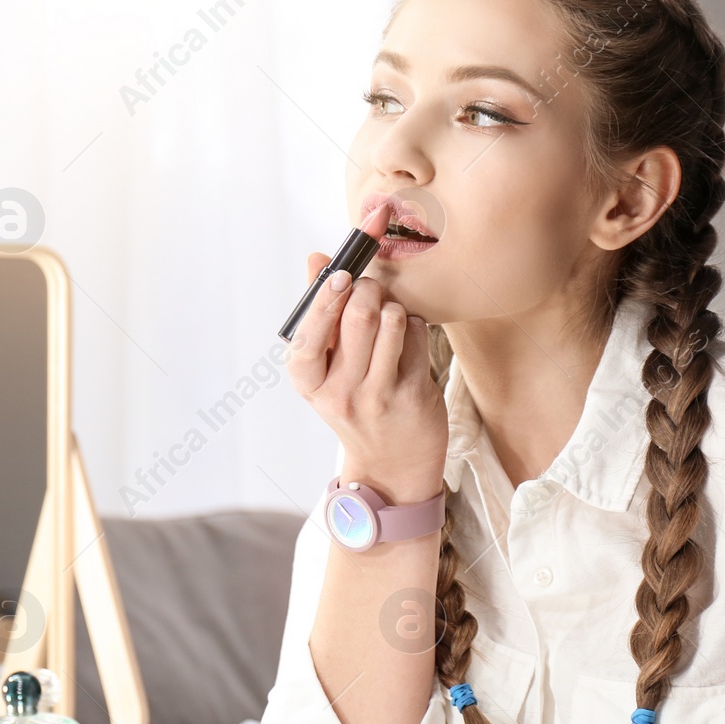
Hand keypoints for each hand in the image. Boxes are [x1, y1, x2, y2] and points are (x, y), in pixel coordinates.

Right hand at [285, 252, 446, 503]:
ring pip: (392, 319)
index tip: (341, 273)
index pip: (309, 335)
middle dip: (368, 288)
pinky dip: (412, 326)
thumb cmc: (355, 405)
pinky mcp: (413, 393)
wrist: (391, 464)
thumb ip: (319, 313)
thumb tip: (316, 259)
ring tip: (389, 318)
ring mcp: (378, 395)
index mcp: (309, 382)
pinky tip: (406, 341)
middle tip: (370, 288)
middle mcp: (340, 391)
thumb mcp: (326, 370)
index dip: (326, 297)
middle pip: (358, 313)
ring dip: (393, 306)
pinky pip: (415, 335)